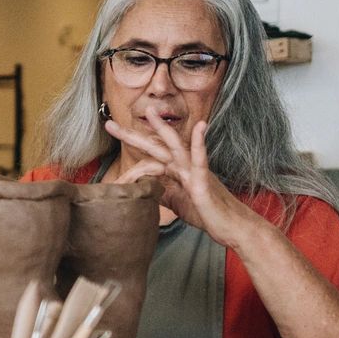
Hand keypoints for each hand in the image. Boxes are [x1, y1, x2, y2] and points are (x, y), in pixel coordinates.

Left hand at [106, 110, 263, 248]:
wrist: (230, 226)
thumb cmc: (205, 213)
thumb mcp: (175, 202)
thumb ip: (159, 191)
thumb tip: (141, 188)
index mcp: (174, 171)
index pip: (147, 160)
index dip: (127, 169)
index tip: (112, 182)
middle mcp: (183, 166)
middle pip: (155, 146)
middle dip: (132, 135)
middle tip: (109, 125)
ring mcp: (194, 170)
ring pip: (175, 146)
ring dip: (162, 128)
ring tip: (150, 111)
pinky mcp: (204, 180)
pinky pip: (201, 159)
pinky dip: (200, 142)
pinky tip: (201, 126)